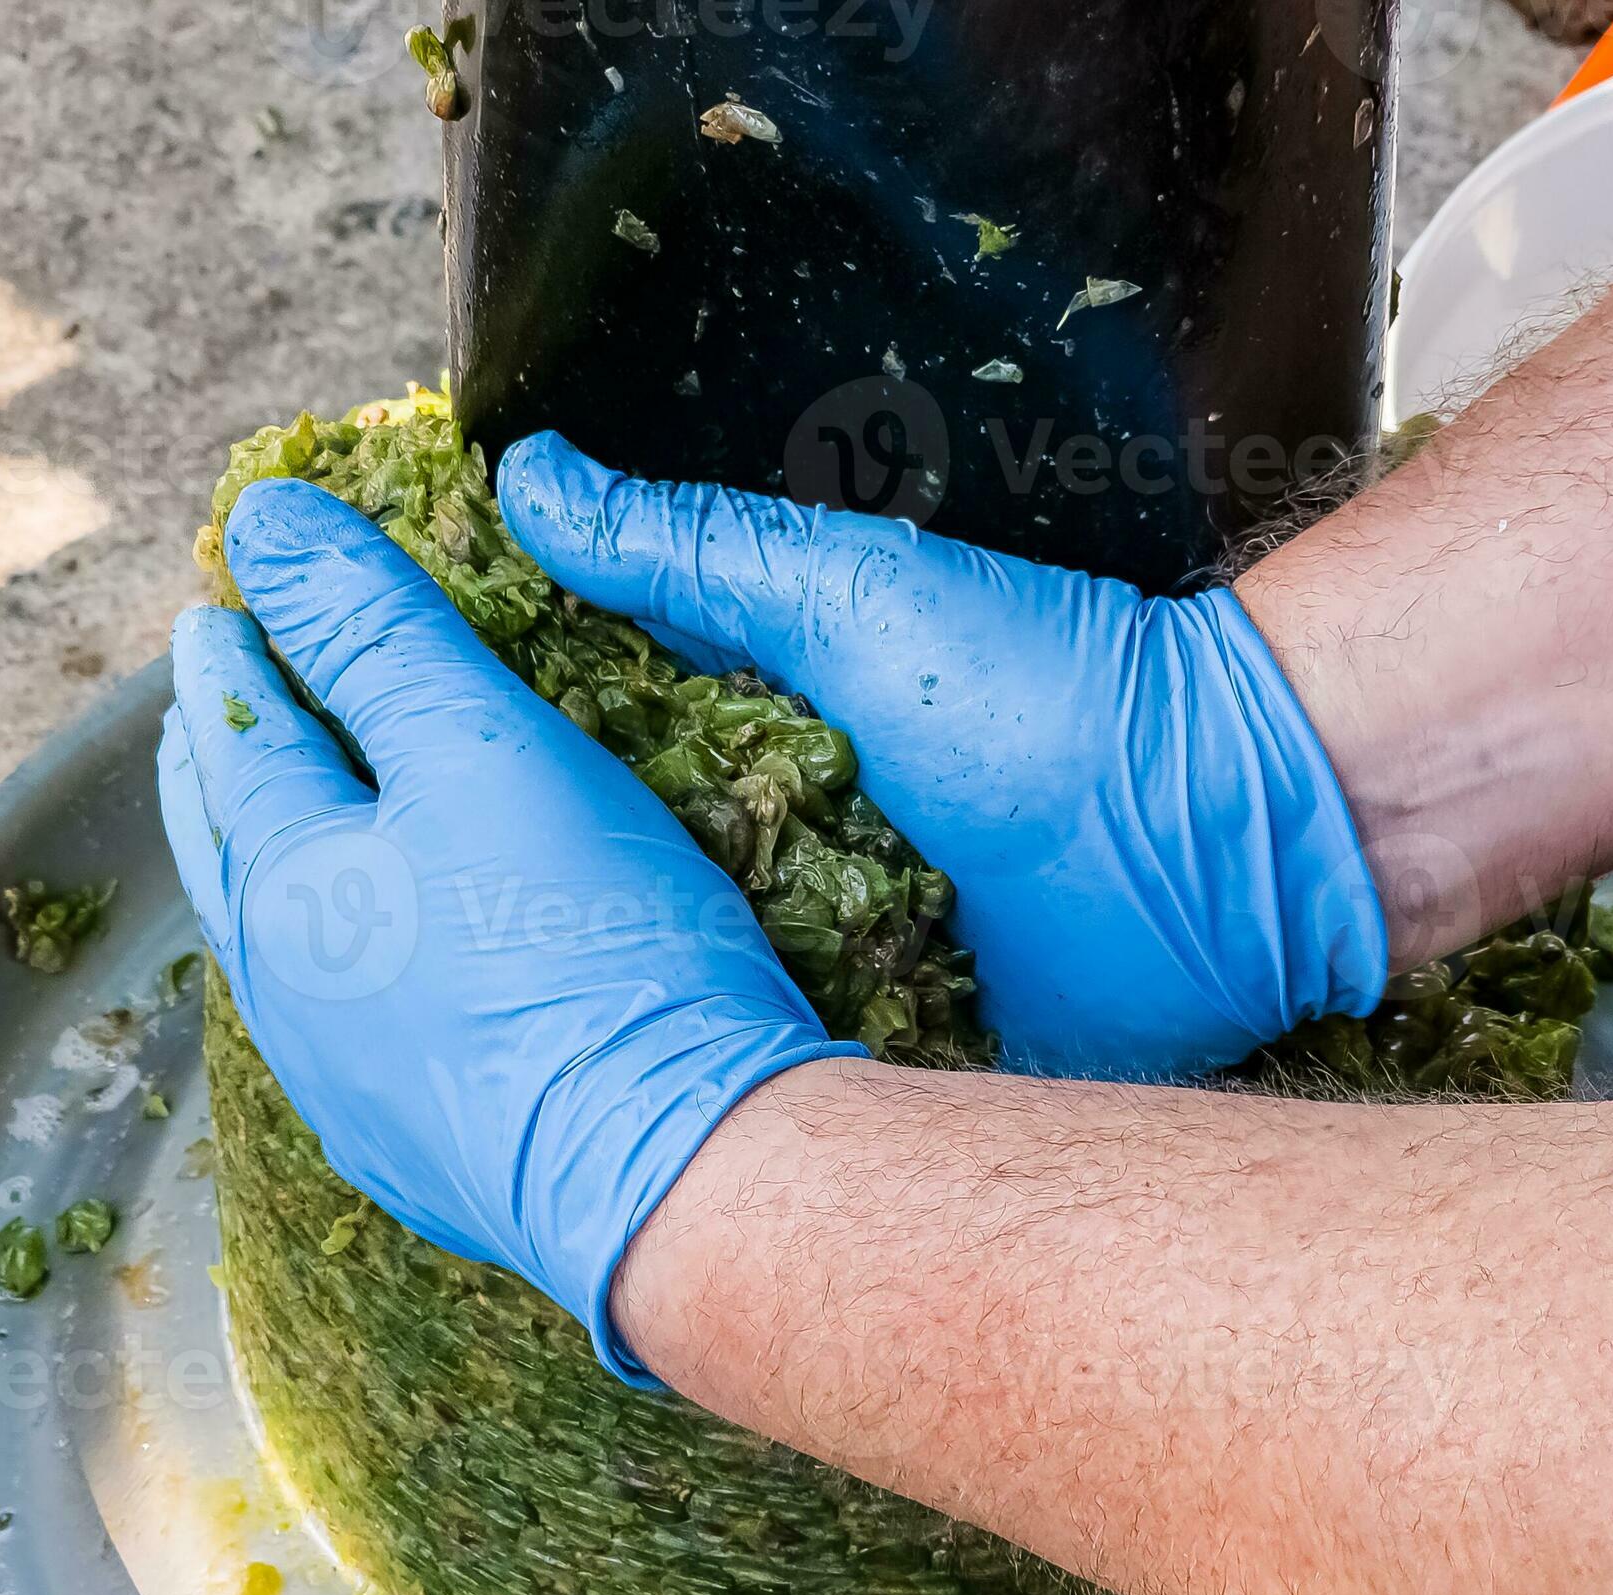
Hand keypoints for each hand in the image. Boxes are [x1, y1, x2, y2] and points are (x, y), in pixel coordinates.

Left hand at [155, 478, 859, 1384]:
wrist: (681, 1177)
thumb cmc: (591, 952)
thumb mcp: (482, 748)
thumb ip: (374, 634)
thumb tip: (267, 524)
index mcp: (288, 888)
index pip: (239, 736)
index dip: (239, 653)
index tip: (224, 605)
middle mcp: (294, 999)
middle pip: (232, 850)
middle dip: (224, 764)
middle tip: (219, 705)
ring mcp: (355, 1090)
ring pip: (283, 949)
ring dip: (274, 870)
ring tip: (286, 826)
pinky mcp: (429, 1152)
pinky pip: (352, 1031)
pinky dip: (342, 965)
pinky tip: (382, 970)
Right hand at [496, 433, 1388, 1076]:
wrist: (1222, 838)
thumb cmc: (1050, 693)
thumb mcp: (848, 595)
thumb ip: (692, 551)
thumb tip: (528, 480)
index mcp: (759, 733)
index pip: (591, 745)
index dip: (496, 760)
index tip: (390, 767)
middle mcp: (776, 845)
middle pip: (620, 881)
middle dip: (539, 910)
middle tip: (414, 937)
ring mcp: (824, 954)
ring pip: (681, 983)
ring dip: (615, 1002)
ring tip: (482, 1032)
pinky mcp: (879, 1048)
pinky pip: (776, 1072)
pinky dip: (722, 1084)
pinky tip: (625, 1096)